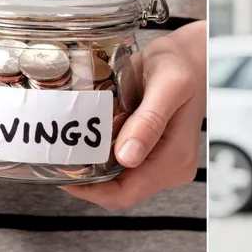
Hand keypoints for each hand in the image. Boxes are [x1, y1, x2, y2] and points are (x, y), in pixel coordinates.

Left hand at [62, 21, 205, 210]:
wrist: (191, 59)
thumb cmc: (181, 66)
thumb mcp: (167, 85)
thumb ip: (149, 121)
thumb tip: (128, 157)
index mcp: (176, 158)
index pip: (126, 193)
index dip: (90, 190)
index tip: (61, 172)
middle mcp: (173, 167)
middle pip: (120, 192)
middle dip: (88, 180)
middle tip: (60, 157)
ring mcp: (165, 164)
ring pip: (119, 182)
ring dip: (95, 170)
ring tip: (72, 148)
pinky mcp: (156, 155)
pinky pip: (123, 169)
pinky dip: (103, 160)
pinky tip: (91, 142)